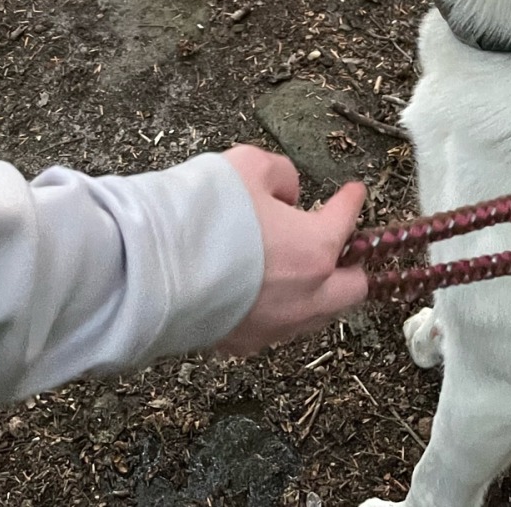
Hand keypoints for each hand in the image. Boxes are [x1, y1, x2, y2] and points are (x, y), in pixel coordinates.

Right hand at [216, 145, 366, 354]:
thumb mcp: (249, 166)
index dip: (351, 203)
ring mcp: (275, 327)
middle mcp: (305, 296)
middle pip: (351, 290)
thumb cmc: (208, 211)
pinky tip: (259, 293)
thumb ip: (280, 176)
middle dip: (350, 266)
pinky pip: (274, 329)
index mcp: (315, 249)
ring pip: (315, 316)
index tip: (354, 194)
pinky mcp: (242, 344)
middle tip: (337, 246)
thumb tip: (286, 194)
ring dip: (316, 292)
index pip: (345, 221)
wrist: (155, 265)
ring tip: (297, 269)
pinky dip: (277, 310)